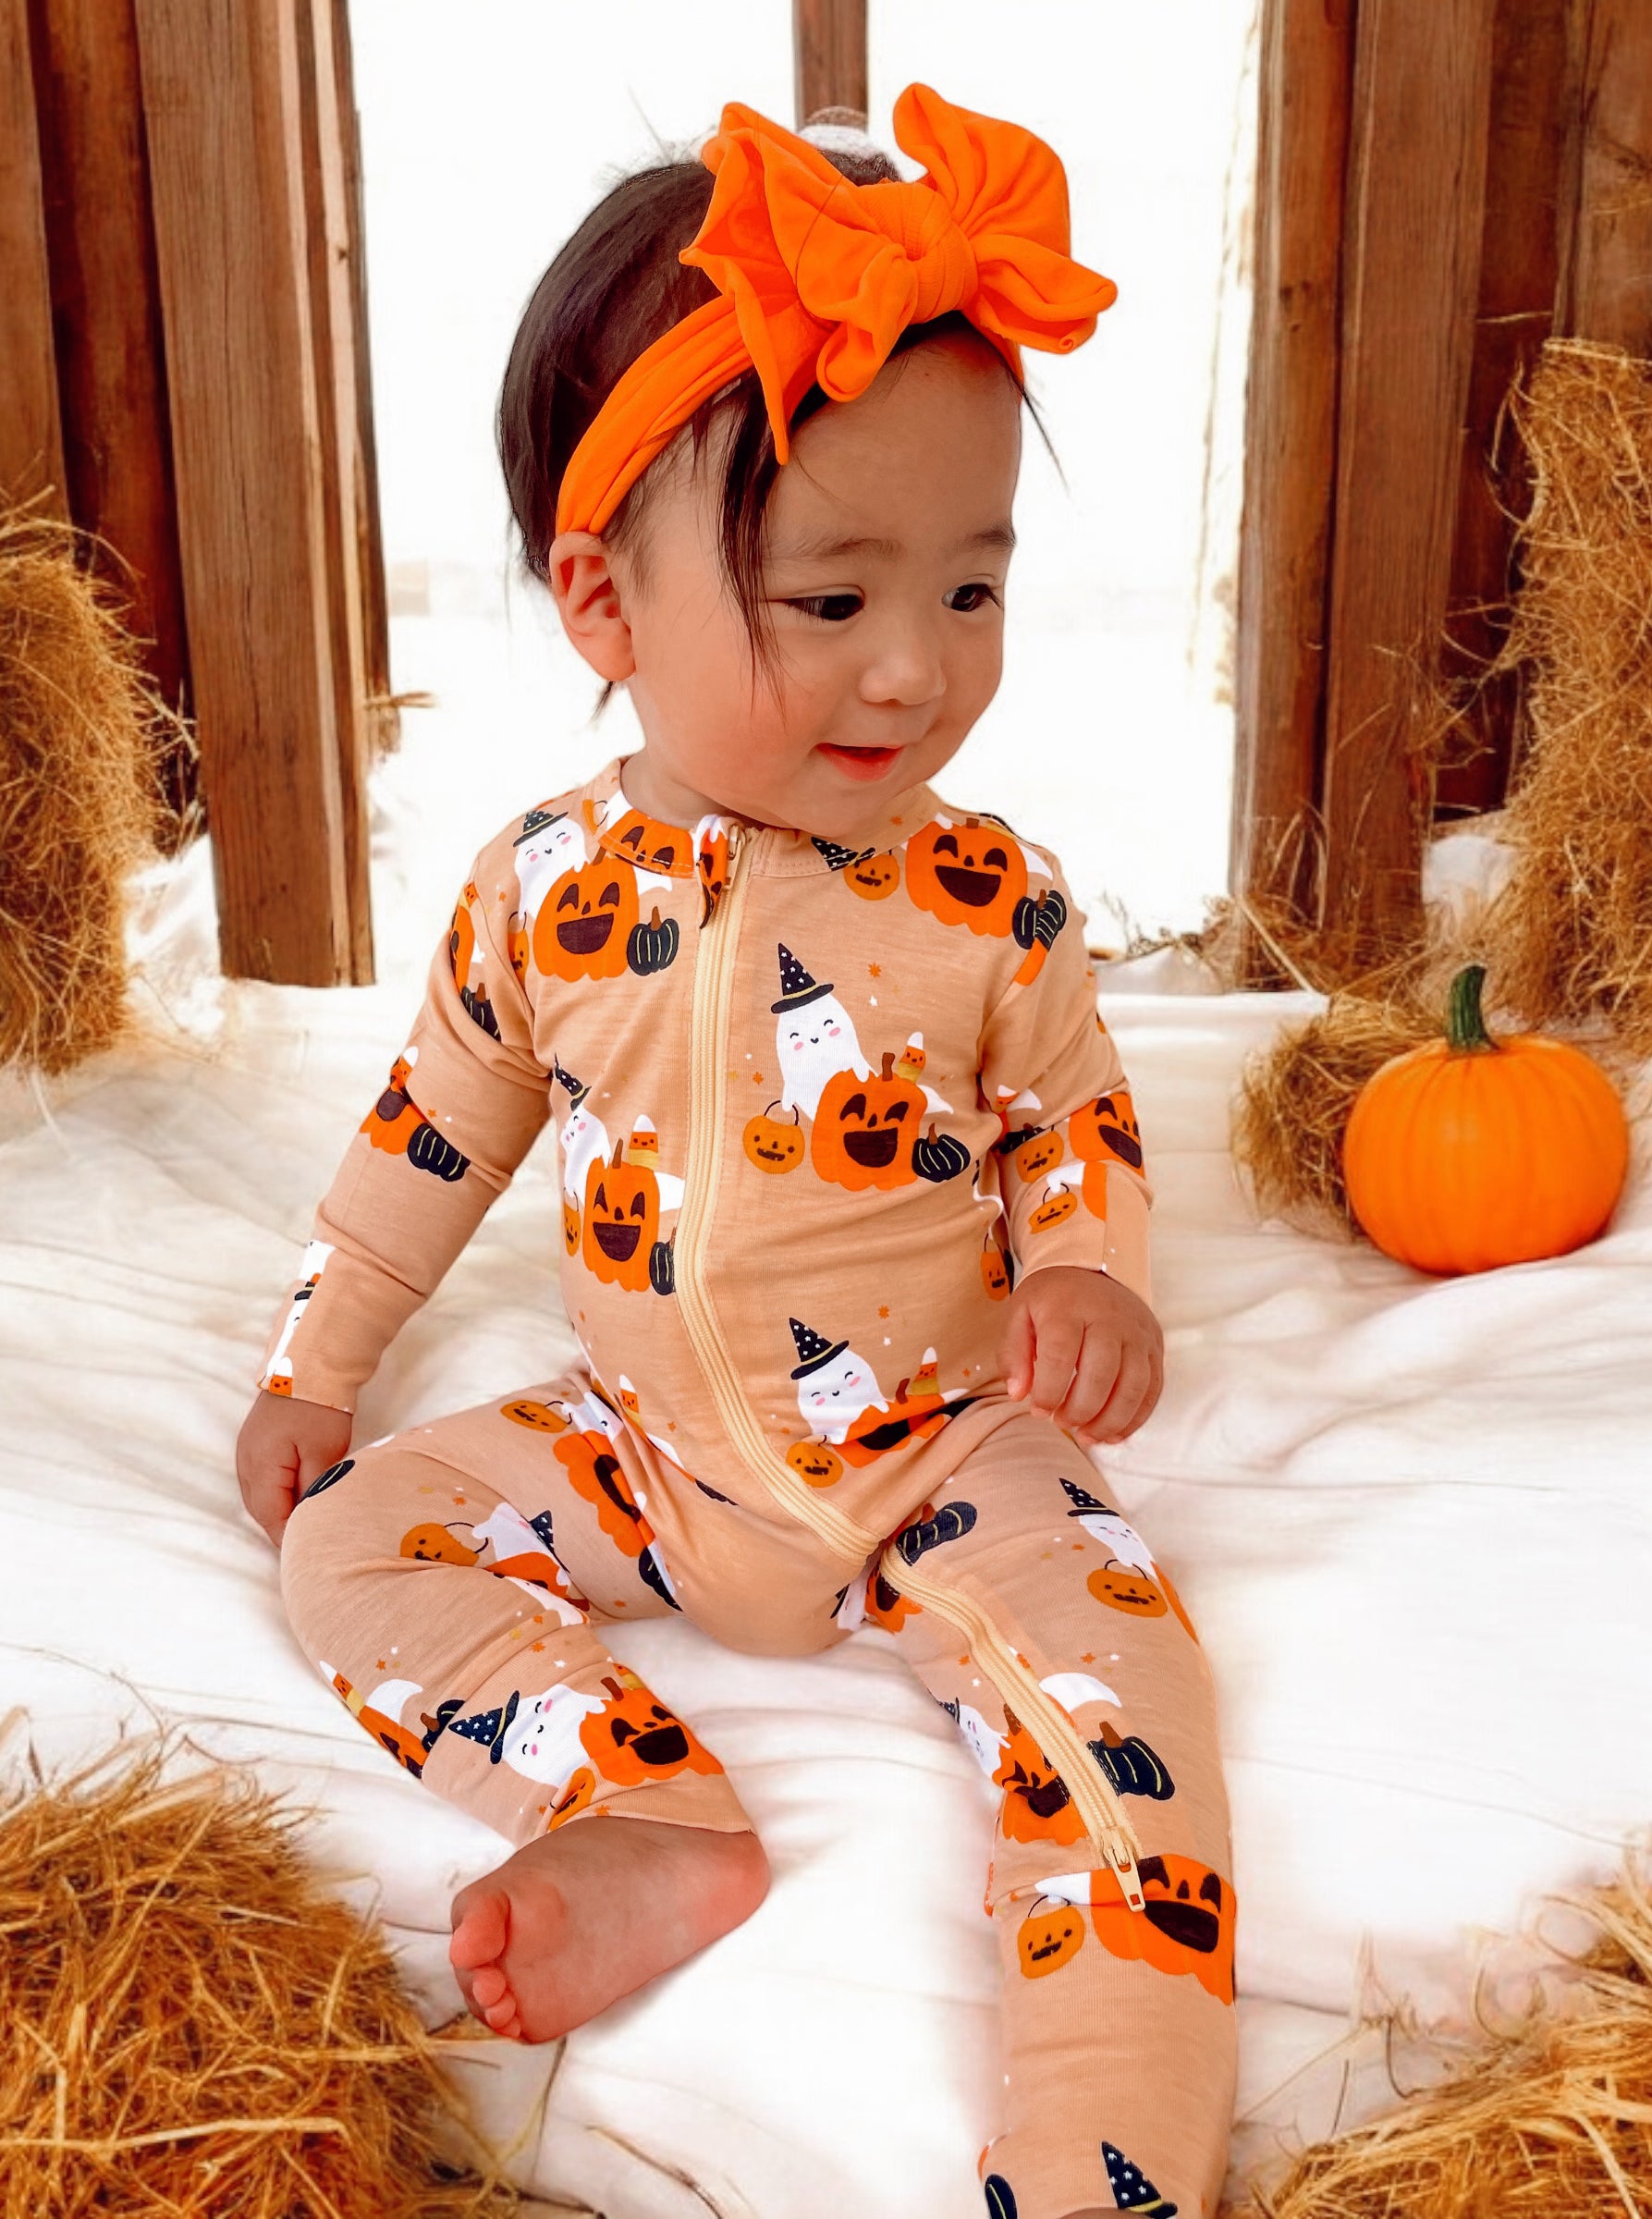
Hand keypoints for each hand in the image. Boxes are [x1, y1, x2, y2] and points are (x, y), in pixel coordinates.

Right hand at [235, 1391, 352, 1549]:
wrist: (308, 1367)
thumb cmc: (318, 1409)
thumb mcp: (324, 1453)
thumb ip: (313, 1490)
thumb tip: (311, 1519)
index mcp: (259, 1469)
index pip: (272, 1519)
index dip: (290, 1539)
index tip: (309, 1553)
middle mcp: (245, 1464)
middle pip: (262, 1511)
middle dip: (284, 1529)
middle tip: (310, 1544)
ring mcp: (247, 1453)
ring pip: (261, 1498)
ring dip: (280, 1512)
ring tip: (307, 1525)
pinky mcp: (256, 1445)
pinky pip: (262, 1481)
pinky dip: (278, 1495)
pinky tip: (297, 1498)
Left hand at [999, 1266, 1163, 1445]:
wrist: (1092, 1268)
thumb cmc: (1051, 1299)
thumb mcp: (1020, 1314)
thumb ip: (1013, 1354)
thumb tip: (1018, 1394)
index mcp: (1069, 1308)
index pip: (1060, 1356)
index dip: (1049, 1392)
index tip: (1038, 1410)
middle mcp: (1109, 1318)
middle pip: (1101, 1375)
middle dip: (1079, 1410)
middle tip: (1062, 1423)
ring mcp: (1138, 1332)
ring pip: (1132, 1387)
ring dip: (1109, 1421)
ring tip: (1086, 1436)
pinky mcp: (1155, 1345)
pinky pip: (1153, 1389)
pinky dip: (1134, 1418)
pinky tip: (1112, 1434)